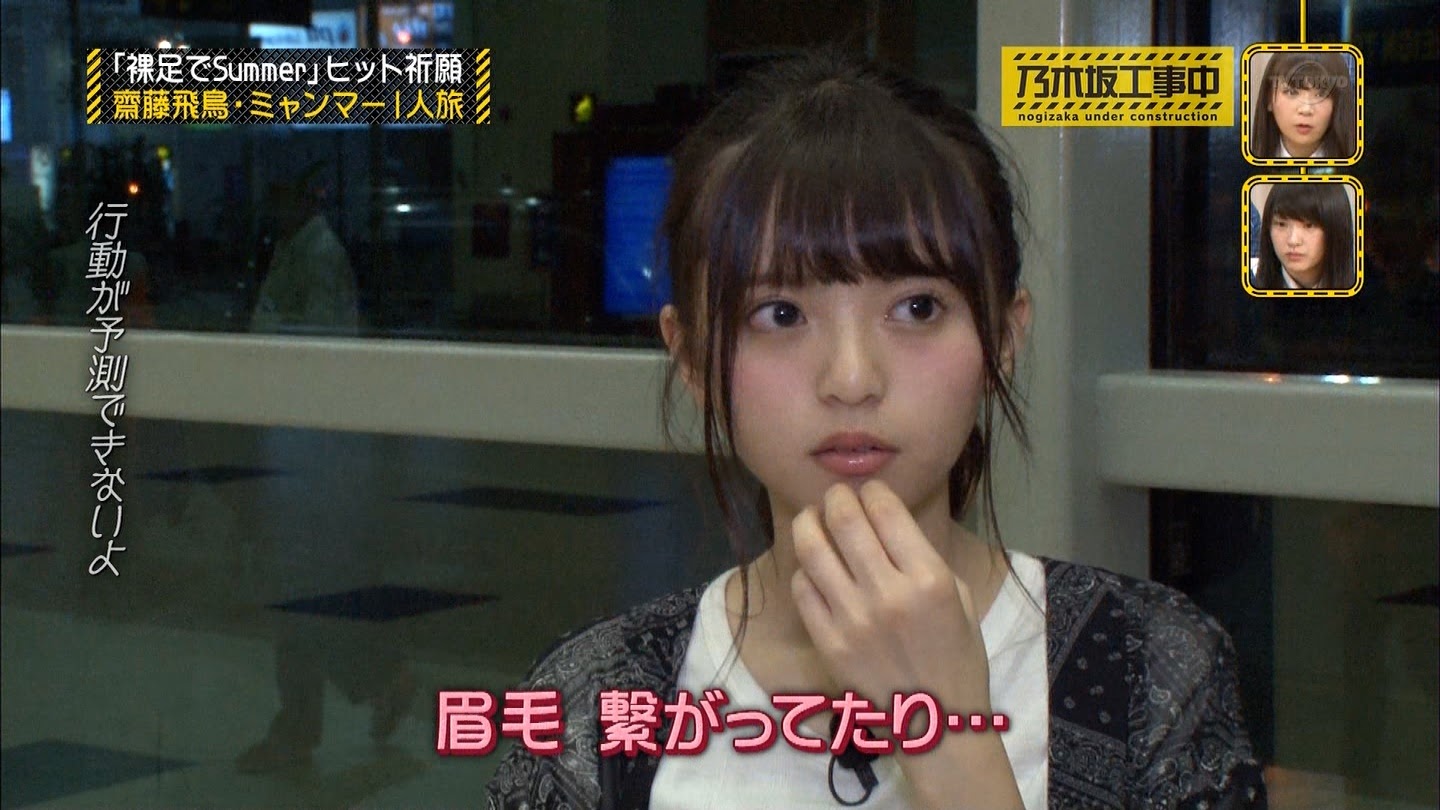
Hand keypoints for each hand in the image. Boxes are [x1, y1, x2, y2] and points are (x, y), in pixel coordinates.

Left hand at [790, 480, 991, 718]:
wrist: (936, 724)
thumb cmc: (957, 656)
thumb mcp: (958, 596)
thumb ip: (921, 555)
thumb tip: (885, 517)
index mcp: (929, 579)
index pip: (886, 511)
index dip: (872, 490)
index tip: (869, 490)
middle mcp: (887, 594)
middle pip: (844, 521)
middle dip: (836, 497)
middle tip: (836, 496)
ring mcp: (852, 620)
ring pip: (812, 549)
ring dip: (809, 523)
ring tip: (812, 518)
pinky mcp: (827, 643)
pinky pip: (802, 589)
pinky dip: (805, 569)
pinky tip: (814, 567)